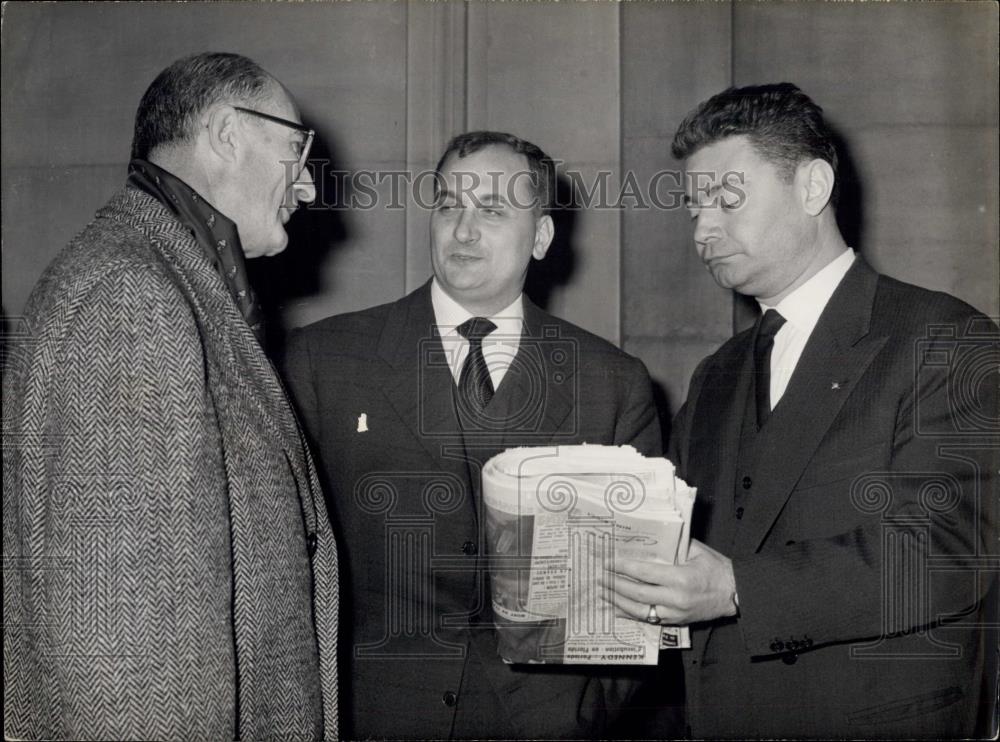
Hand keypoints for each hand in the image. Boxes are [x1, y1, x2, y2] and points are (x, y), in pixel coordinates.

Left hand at [600, 539, 737, 624]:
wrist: (736, 594)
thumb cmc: (717, 569)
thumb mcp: (696, 550)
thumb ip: (673, 544)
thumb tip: (650, 536)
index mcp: (680, 578)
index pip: (644, 573)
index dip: (622, 567)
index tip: (608, 561)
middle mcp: (675, 599)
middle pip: (636, 593)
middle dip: (614, 584)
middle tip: (598, 576)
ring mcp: (674, 613)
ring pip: (638, 610)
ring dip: (617, 601)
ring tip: (602, 592)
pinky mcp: (675, 622)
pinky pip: (647, 619)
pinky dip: (629, 614)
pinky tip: (616, 609)